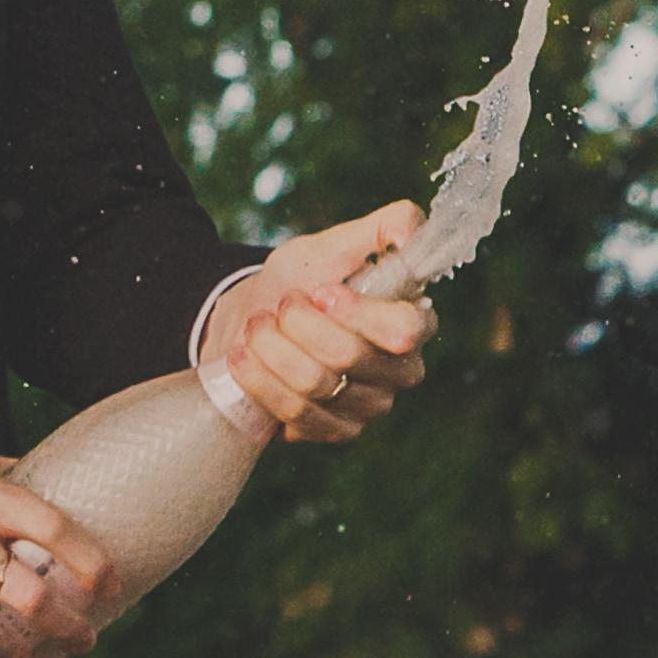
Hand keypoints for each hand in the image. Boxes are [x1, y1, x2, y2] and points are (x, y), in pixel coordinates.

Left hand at [218, 203, 434, 447]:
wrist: (252, 324)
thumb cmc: (297, 283)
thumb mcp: (329, 247)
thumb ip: (380, 228)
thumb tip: (413, 227)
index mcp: (412, 322)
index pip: (405, 329)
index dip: (357, 313)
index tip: (319, 292)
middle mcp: (401, 370)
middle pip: (349, 356)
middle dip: (297, 325)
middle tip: (277, 307)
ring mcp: (370, 405)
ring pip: (316, 384)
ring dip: (271, 349)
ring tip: (255, 327)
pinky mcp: (336, 431)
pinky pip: (296, 414)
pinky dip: (260, 381)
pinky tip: (244, 359)